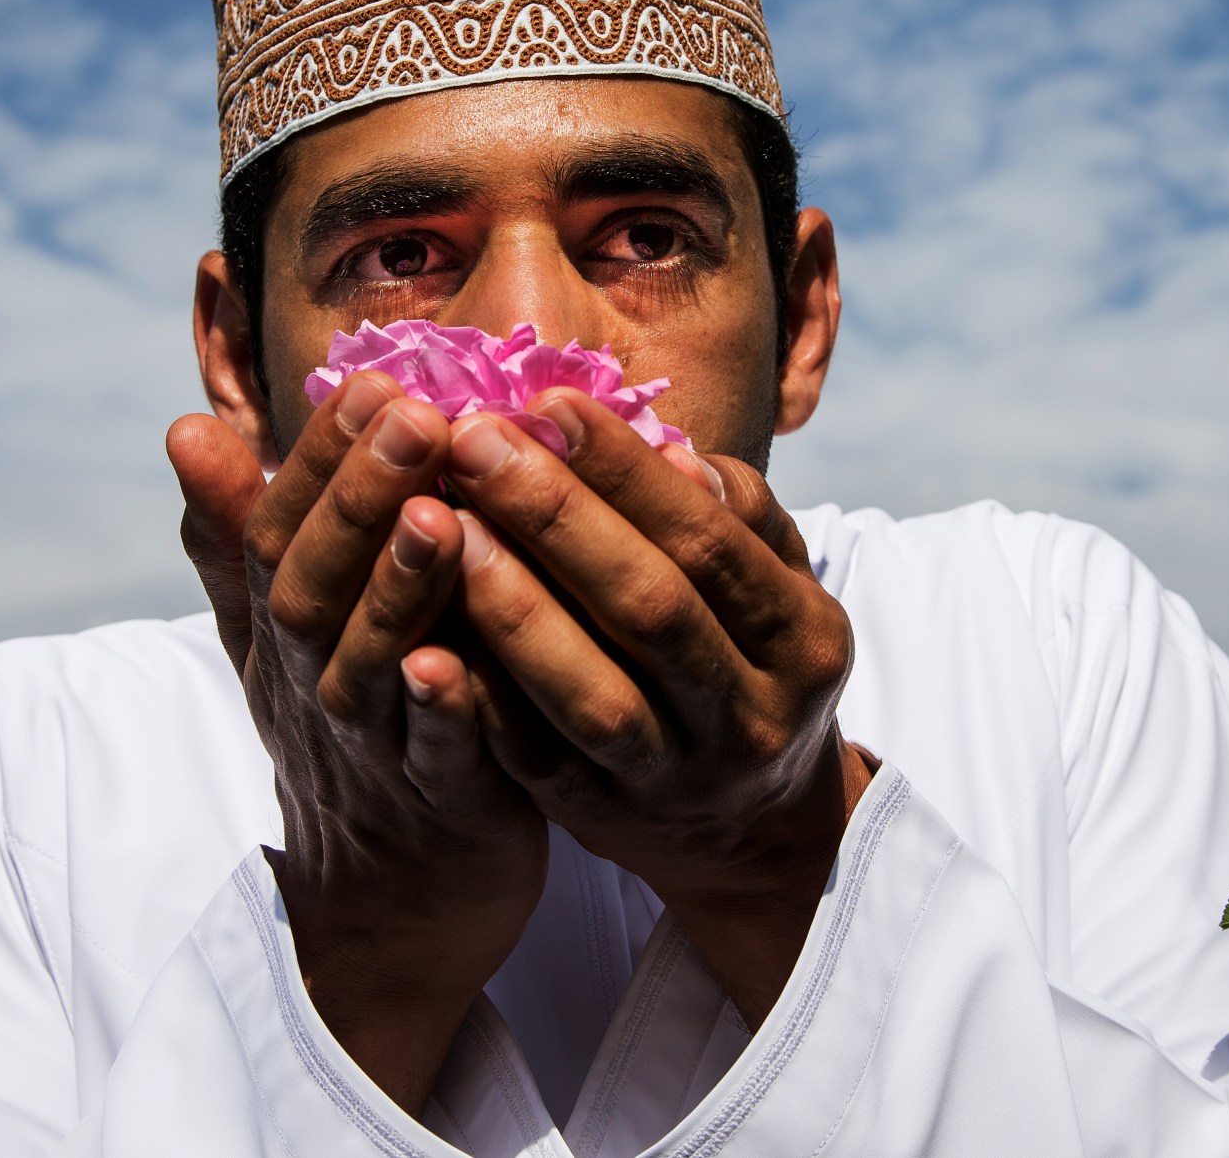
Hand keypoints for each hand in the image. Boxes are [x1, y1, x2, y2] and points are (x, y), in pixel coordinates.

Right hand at [167, 375, 546, 1112]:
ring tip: (435, 517)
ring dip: (397, 591)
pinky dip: (441, 711)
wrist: (391, 895)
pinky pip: (436, 756)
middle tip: (413, 417)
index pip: (279, 528)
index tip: (366, 381)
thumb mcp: (275, 633)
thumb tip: (185, 425)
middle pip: (314, 585)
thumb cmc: (348, 729)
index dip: (318, 458)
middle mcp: (313, 679)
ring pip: (370, 664)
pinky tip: (455, 665)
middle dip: (357, 500)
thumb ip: (237, 535)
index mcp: (283, 626)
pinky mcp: (440, 804)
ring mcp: (373, 745)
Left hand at [439, 393, 873, 1023]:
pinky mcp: (604, 818)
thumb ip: (738, 518)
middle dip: (555, 516)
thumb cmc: (748, 662)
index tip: (549, 403)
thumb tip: (674, 450)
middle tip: (472, 440)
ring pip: (591, 693)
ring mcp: (677, 778)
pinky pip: (534, 757)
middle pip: (650, 607)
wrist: (748, 826)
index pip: (710, 540)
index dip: (627, 471)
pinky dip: (480, 694)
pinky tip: (423, 631)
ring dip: (511, 604)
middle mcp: (751, 716)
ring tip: (442, 522)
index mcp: (804, 641)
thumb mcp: (776, 590)